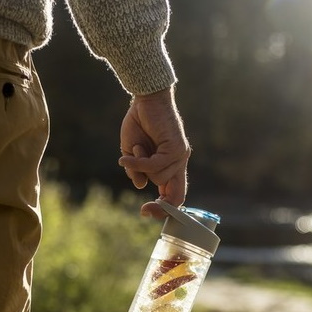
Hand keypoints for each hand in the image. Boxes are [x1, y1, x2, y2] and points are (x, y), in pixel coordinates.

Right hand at [119, 87, 190, 218]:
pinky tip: (131, 152)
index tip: (145, 212)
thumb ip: (136, 171)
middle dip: (161, 208)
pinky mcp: (176, 148)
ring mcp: (180, 156)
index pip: (174, 195)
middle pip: (177, 197)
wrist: (145, 99)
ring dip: (140, 165)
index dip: (163, 209)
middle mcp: (179, 163)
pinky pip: (155, 166)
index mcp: (171, 166)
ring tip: (137, 146)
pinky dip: (139, 161)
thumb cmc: (139, 123)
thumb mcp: (132, 152)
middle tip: (144, 210)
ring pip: (157, 178)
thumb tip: (141, 186)